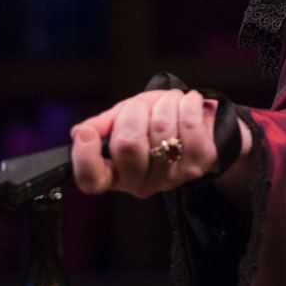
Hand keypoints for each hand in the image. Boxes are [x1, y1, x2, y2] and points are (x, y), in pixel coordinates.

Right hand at [69, 89, 250, 198]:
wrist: (204, 122)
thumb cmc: (158, 119)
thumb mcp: (127, 117)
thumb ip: (105, 124)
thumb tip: (81, 131)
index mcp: (116, 174)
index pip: (91, 180)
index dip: (85, 157)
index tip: (87, 132)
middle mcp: (141, 184)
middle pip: (127, 145)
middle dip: (134, 112)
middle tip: (143, 106)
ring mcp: (171, 178)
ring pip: (160, 130)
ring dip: (165, 104)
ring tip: (170, 103)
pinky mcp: (200, 165)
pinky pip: (189, 126)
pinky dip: (188, 104)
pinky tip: (189, 102)